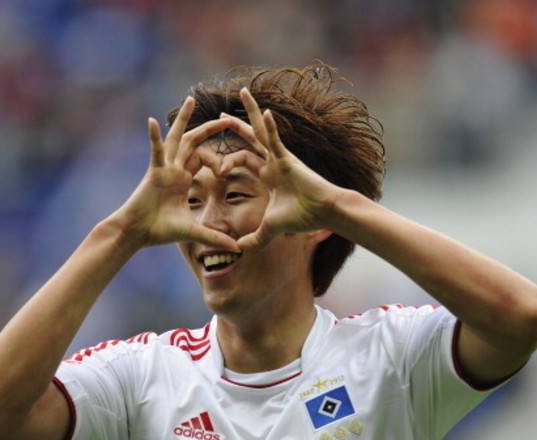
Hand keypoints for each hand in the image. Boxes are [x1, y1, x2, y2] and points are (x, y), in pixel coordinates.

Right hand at [113, 97, 239, 252]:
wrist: (138, 233)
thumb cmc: (160, 231)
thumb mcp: (194, 232)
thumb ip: (215, 237)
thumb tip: (236, 249)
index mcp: (185, 179)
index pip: (206, 159)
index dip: (220, 160)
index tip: (231, 167)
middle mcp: (175, 169)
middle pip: (194, 142)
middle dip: (211, 129)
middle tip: (227, 117)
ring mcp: (164, 168)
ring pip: (176, 138)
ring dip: (183, 119)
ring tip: (191, 100)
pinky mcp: (154, 172)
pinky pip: (154, 151)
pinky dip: (153, 137)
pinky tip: (152, 121)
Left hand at [219, 88, 340, 250]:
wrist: (322, 214)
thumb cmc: (301, 218)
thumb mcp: (269, 229)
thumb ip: (254, 238)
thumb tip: (238, 249)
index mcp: (266, 175)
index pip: (241, 161)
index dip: (225, 162)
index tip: (214, 170)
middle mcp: (272, 162)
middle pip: (249, 140)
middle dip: (233, 127)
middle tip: (218, 117)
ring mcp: (280, 158)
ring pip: (261, 131)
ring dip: (251, 112)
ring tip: (242, 93)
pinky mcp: (288, 159)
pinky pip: (276, 139)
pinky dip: (270, 126)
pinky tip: (264, 112)